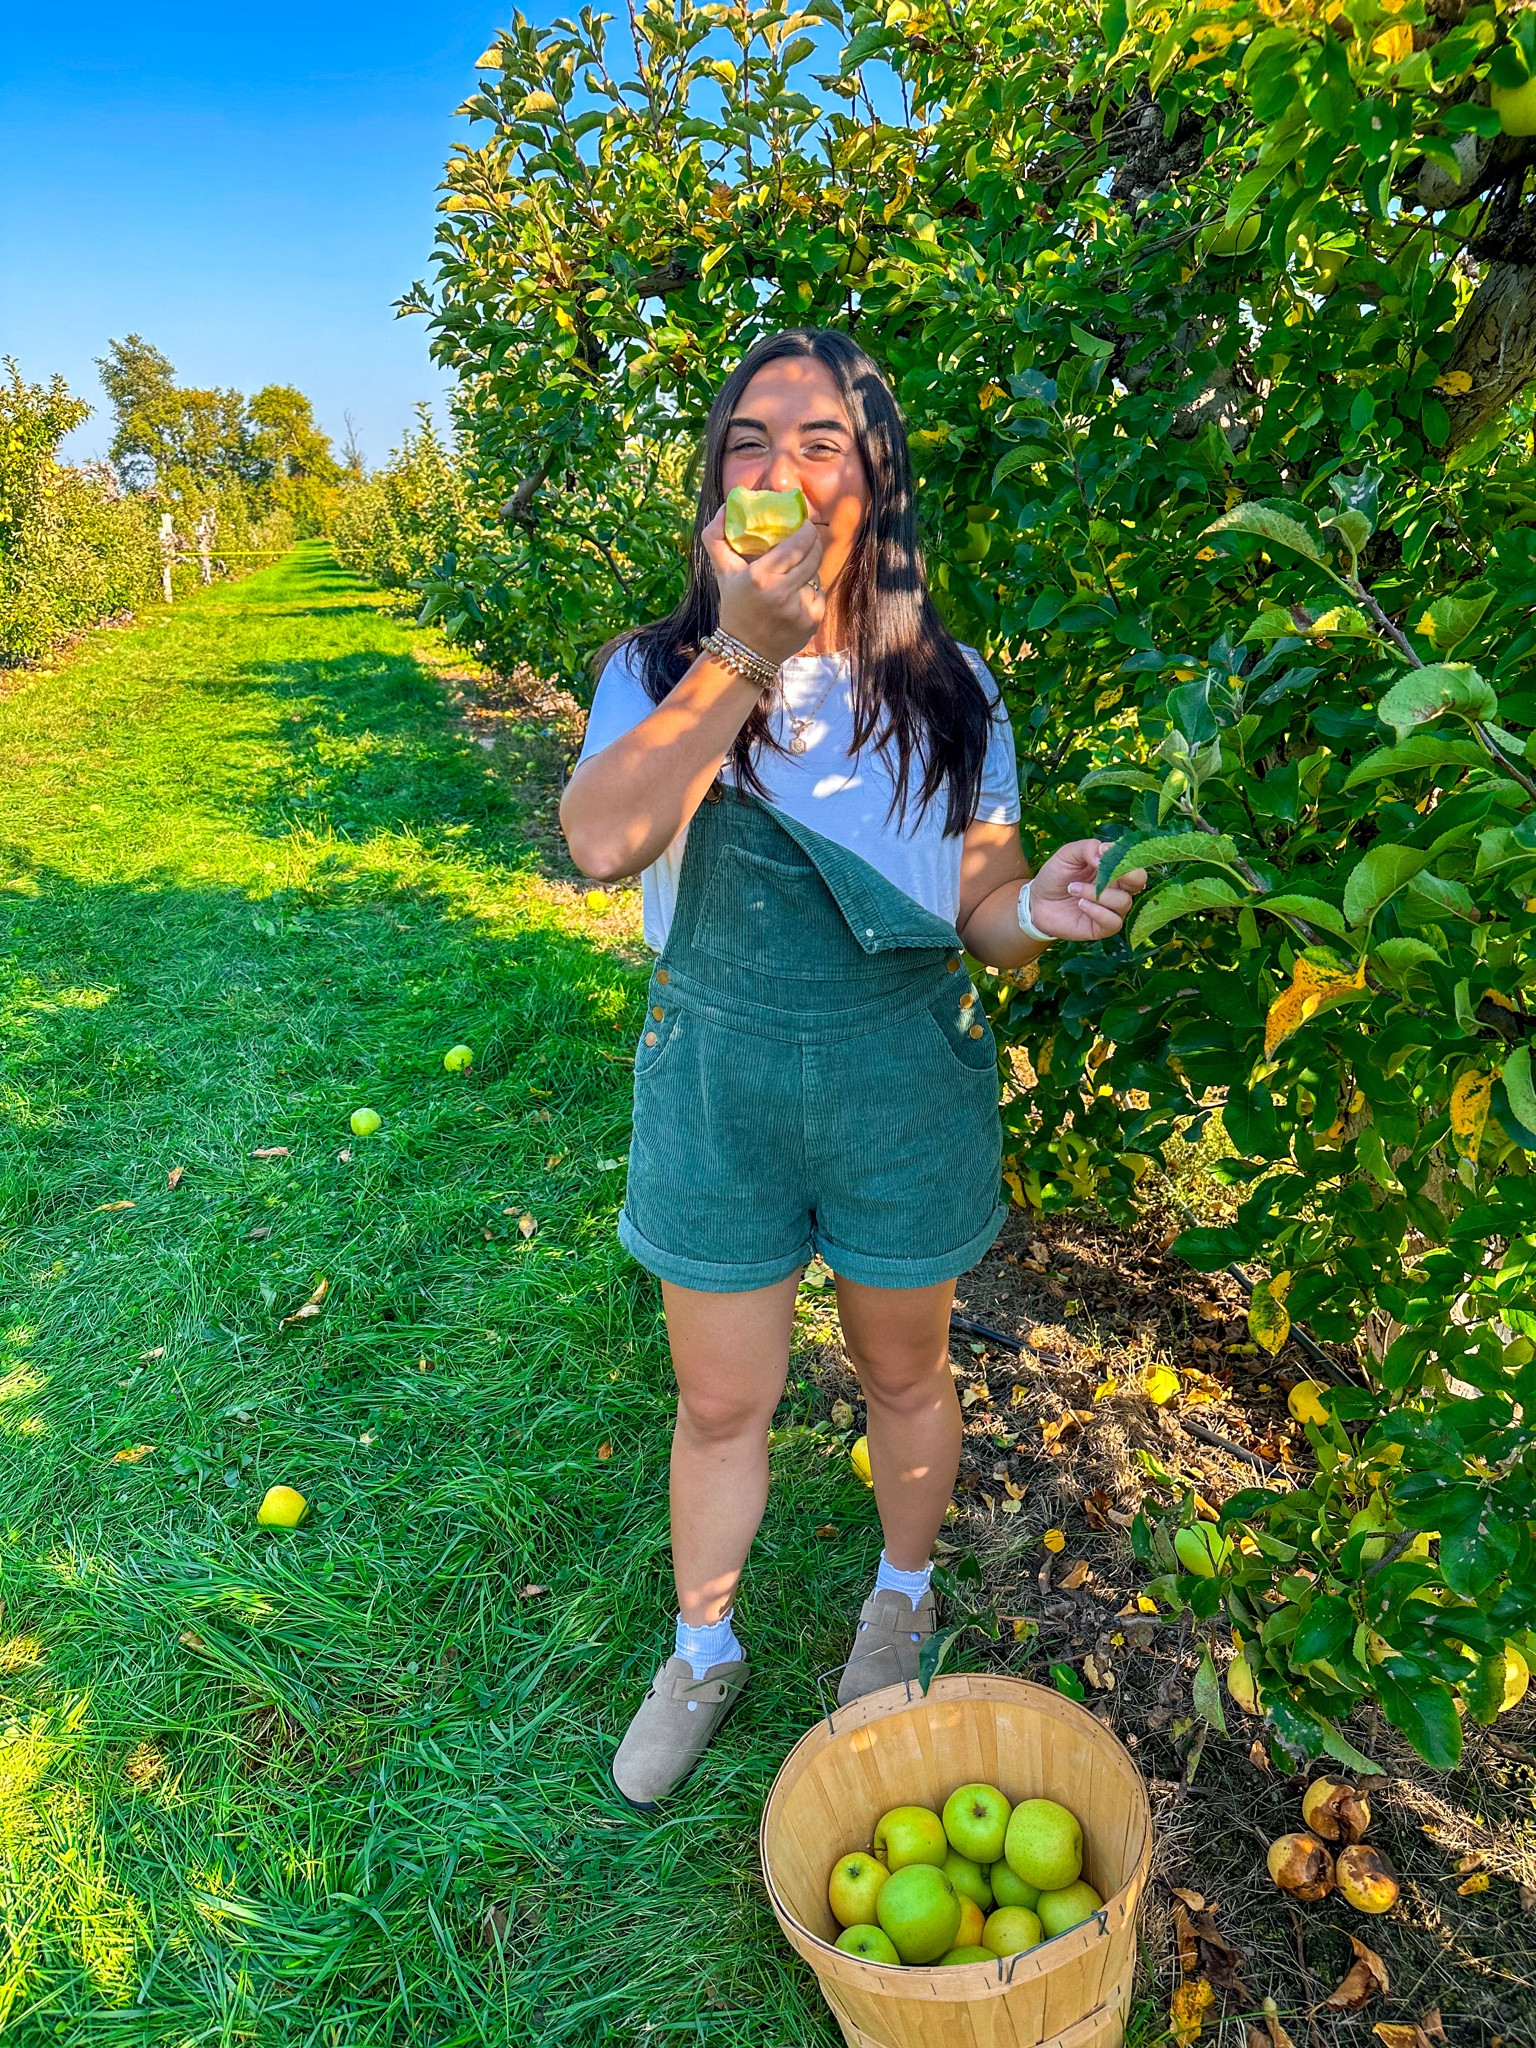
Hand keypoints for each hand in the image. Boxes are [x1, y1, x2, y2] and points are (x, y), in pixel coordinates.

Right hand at [702, 503, 824, 667]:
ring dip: (809, 570)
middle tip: (809, 539)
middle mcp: (782, 592)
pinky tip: (795, 600)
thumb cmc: (734, 606)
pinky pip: (819, 595)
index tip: (805, 524)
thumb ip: (716, 537)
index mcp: (760, 576)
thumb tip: (727, 505)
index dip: (807, 530)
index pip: (797, 543)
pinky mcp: (812, 622)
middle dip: (814, 543)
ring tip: (794, 574)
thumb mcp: (722, 572)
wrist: (745, 652)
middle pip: (813, 555)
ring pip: (816, 575)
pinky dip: (810, 593)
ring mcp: (800, 608)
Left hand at [1028, 839, 1147, 942]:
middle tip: (1102, 871)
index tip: (1103, 851)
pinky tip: (1081, 904)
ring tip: (1073, 889)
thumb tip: (1105, 853)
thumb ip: (1088, 848)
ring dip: (1098, 894)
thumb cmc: (1056, 875)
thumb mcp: (1068, 854)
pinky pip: (1113, 922)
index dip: (1125, 856)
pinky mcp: (1102, 928)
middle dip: (1127, 875)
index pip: (1135, 862)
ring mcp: (1111, 909)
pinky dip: (1098, 912)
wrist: (1037, 901)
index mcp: (1114, 868)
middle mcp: (1118, 888)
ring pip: (1123, 902)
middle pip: (1140, 881)